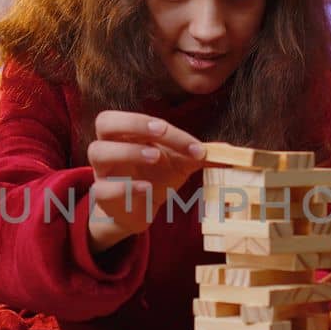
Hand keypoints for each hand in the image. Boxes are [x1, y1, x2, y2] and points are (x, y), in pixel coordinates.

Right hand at [87, 112, 204, 251]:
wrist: (141, 210)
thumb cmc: (157, 177)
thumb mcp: (182, 163)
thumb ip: (202, 154)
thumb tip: (233, 152)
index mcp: (128, 133)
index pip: (139, 119)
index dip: (166, 128)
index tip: (196, 147)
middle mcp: (111, 147)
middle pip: (105, 122)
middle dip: (133, 123)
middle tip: (160, 132)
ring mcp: (103, 172)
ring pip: (97, 151)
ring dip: (127, 151)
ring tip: (155, 158)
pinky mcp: (103, 197)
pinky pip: (103, 189)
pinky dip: (124, 187)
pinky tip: (146, 188)